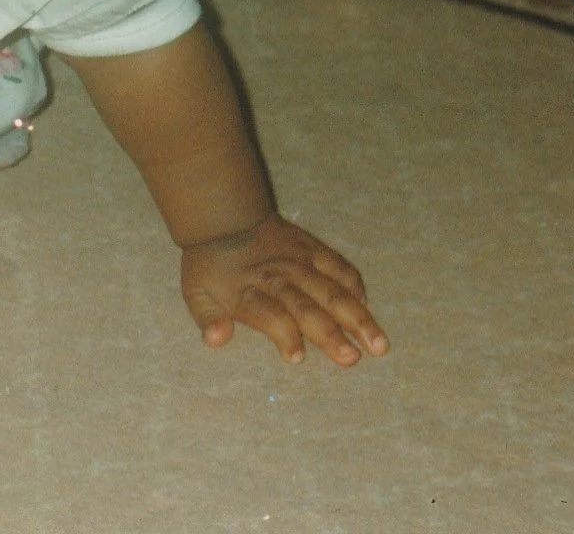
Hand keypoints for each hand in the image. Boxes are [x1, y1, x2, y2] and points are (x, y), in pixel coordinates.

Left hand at [180, 213, 388, 366]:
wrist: (223, 215)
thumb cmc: (210, 264)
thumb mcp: (195, 293)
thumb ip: (207, 319)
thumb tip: (216, 340)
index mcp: (247, 292)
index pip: (269, 316)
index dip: (283, 336)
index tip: (296, 357)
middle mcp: (277, 277)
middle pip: (307, 307)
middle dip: (330, 334)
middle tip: (352, 358)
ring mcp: (299, 261)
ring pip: (332, 291)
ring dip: (356, 318)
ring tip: (378, 343)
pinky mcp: (313, 248)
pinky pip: (339, 267)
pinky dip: (354, 286)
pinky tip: (366, 307)